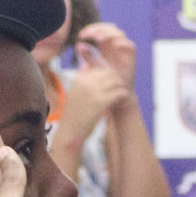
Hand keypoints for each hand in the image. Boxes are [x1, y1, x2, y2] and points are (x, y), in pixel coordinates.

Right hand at [57, 24, 136, 143]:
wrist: (71, 131)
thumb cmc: (73, 115)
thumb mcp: (73, 93)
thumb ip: (81, 79)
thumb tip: (86, 65)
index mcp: (79, 79)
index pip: (98, 69)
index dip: (108, 75)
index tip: (112, 82)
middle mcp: (86, 82)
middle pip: (108, 73)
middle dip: (116, 79)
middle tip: (120, 86)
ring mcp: (94, 91)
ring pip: (115, 81)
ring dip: (121, 86)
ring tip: (122, 92)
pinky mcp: (101, 102)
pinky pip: (118, 92)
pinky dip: (123, 94)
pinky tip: (124, 98)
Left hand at [77, 21, 136, 87]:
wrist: (116, 96)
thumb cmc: (105, 82)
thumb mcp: (93, 68)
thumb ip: (87, 57)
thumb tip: (79, 45)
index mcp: (107, 46)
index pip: (101, 29)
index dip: (91, 29)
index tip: (81, 35)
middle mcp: (116, 46)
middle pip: (111, 28)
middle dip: (99, 29)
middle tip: (90, 35)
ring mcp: (124, 52)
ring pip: (120, 34)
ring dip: (109, 34)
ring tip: (98, 39)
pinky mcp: (131, 59)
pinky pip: (131, 46)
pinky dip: (123, 43)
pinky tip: (114, 44)